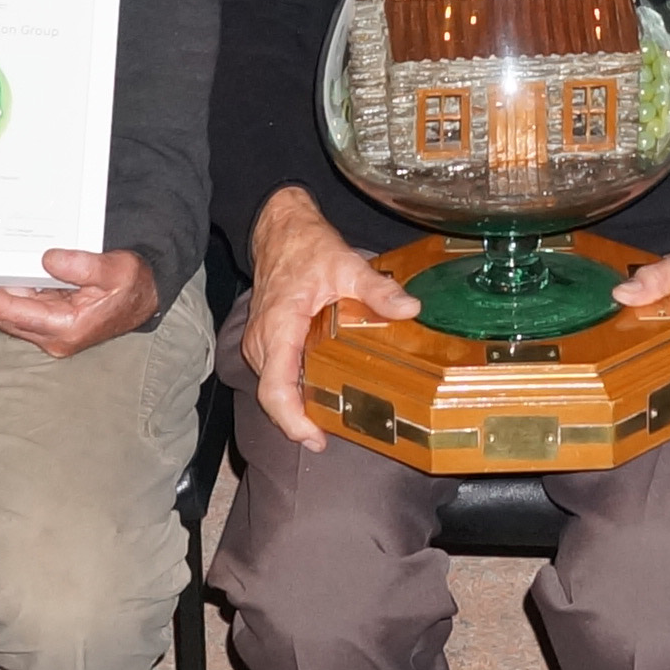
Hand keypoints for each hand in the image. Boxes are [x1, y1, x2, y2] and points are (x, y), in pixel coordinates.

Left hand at [0, 246, 160, 357]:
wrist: (142, 298)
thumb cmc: (131, 284)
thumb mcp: (116, 270)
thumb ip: (84, 265)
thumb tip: (47, 259)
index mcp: (65, 328)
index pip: (13, 311)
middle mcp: (50, 335)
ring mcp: (45, 331)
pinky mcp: (44, 321)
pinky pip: (8, 309)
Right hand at [240, 192, 413, 453]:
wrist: (280, 231)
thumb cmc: (307, 247)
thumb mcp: (346, 264)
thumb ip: (377, 289)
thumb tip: (410, 309)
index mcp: (279, 326)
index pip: (275, 388)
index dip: (292, 419)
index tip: (314, 437)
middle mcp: (262, 341)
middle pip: (273, 397)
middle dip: (297, 423)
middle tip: (329, 438)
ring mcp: (260, 344)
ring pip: (272, 390)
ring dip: (295, 409)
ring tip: (329, 423)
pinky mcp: (264, 343)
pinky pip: (274, 377)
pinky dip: (292, 392)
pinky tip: (319, 397)